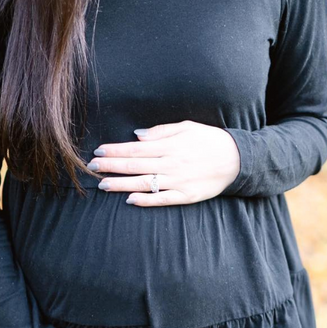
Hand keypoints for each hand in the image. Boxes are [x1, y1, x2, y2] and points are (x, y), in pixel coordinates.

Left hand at [86, 120, 240, 205]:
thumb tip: (136, 136)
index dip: (115, 150)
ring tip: (103, 185)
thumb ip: (160, 132)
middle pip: (134, 165)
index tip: (98, 151)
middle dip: (111, 166)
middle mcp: (170, 163)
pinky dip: (145, 200)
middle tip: (91, 167)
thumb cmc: (209, 140)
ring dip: (121, 184)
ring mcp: (177, 181)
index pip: (135, 148)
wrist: (236, 160)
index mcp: (169, 145)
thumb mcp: (186, 127)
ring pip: (143, 183)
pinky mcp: (185, 195)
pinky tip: (130, 200)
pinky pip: (161, 199)